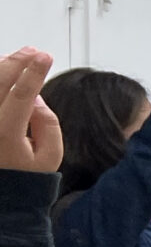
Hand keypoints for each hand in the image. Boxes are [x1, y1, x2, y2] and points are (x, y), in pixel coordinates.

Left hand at [0, 48, 62, 173]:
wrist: (2, 195)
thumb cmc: (26, 177)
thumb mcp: (50, 157)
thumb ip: (48, 124)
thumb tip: (37, 98)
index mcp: (6, 133)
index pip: (22, 93)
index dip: (35, 72)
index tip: (46, 56)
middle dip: (17, 62)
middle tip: (33, 51)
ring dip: (1, 66)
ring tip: (17, 58)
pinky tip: (1, 72)